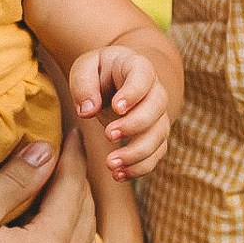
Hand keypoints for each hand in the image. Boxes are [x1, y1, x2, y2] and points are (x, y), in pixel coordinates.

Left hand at [70, 46, 171, 180]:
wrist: (119, 80)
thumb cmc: (100, 72)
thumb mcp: (86, 67)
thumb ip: (83, 84)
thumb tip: (87, 111)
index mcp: (138, 67)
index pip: (143, 76)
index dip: (133, 93)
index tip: (117, 107)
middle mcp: (155, 91)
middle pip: (156, 108)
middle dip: (134, 125)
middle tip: (108, 135)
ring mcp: (159, 115)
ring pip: (159, 135)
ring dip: (137, 153)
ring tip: (111, 164)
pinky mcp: (156, 136)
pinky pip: (156, 154)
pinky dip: (140, 167)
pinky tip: (120, 175)